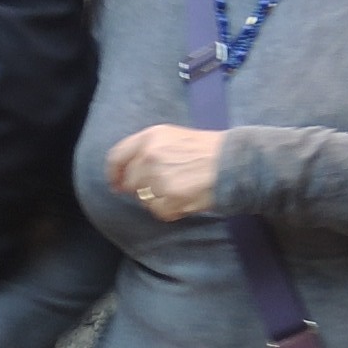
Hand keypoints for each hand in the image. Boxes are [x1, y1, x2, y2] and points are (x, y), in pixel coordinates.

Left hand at [106, 126, 221, 222]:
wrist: (233, 163)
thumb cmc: (206, 150)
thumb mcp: (172, 136)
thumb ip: (146, 150)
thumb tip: (125, 175)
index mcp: (149, 138)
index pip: (116, 157)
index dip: (114, 173)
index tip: (116, 183)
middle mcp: (149, 157)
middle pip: (130, 182)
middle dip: (142, 189)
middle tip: (161, 189)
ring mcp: (158, 179)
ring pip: (143, 199)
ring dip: (157, 199)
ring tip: (179, 190)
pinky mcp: (169, 199)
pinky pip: (158, 211)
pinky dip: (169, 210)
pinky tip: (185, 199)